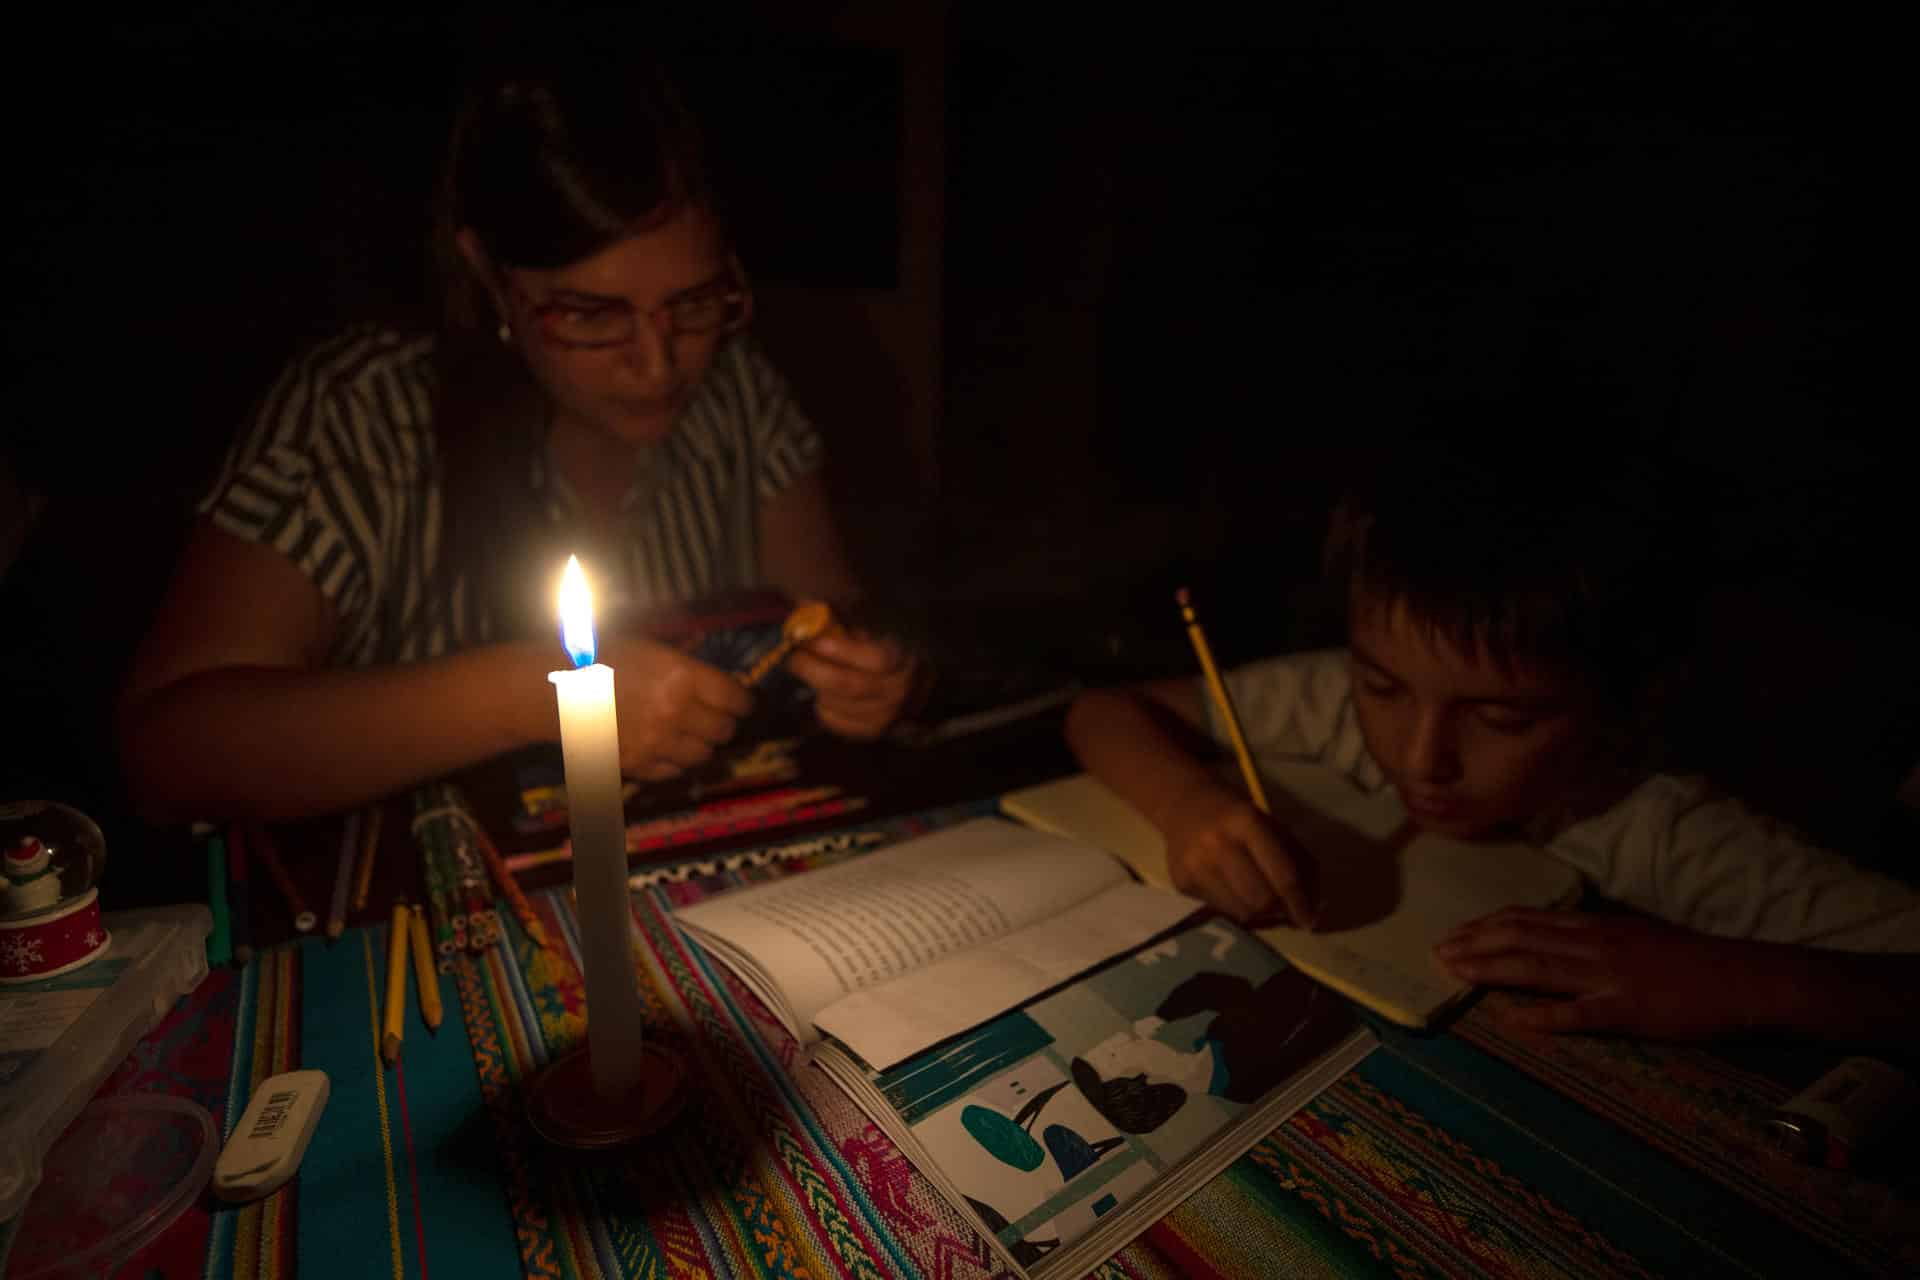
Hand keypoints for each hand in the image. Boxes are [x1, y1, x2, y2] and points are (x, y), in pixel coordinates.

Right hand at [600, 634, 751, 779]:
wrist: (557, 688)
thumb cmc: (605, 658)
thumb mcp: (653, 650)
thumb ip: (689, 670)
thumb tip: (722, 687)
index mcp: (681, 676)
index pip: (734, 699)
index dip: (743, 702)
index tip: (742, 703)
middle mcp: (675, 711)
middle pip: (724, 730)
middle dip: (724, 724)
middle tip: (717, 718)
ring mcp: (657, 741)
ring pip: (703, 755)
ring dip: (702, 745)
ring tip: (691, 734)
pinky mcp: (638, 764)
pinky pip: (674, 771)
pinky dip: (676, 762)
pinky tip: (666, 746)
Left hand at [787, 626, 916, 739]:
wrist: (912, 686)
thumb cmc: (882, 651)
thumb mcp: (871, 633)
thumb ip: (842, 627)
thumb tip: (805, 615)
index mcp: (901, 659)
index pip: (875, 658)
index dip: (841, 649)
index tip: (813, 641)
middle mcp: (897, 691)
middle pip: (848, 684)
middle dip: (813, 669)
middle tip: (794, 658)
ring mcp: (885, 716)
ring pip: (836, 704)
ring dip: (815, 687)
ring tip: (809, 672)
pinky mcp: (871, 732)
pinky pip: (834, 721)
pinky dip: (821, 706)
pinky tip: (823, 693)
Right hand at [1163, 780, 1318, 928]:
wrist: (1183, 803)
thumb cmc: (1236, 815)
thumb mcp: (1272, 825)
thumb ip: (1297, 861)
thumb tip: (1313, 905)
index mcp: (1247, 823)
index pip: (1282, 876)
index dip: (1300, 903)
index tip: (1309, 920)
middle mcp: (1217, 845)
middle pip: (1261, 901)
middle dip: (1279, 912)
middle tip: (1286, 911)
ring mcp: (1195, 866)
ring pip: (1241, 914)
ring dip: (1260, 916)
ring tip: (1263, 903)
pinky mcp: (1180, 882)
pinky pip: (1220, 911)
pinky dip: (1236, 910)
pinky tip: (1237, 894)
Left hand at [1434, 908, 1768, 1039]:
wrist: (1746, 979)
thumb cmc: (1693, 962)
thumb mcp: (1638, 937)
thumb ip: (1597, 939)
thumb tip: (1557, 940)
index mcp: (1597, 927)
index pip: (1529, 919)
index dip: (1486, 925)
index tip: (1455, 932)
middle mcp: (1595, 944)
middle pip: (1521, 937)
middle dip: (1474, 943)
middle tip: (1437, 951)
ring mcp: (1609, 976)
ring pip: (1538, 965)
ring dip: (1491, 968)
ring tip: (1455, 972)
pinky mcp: (1628, 1010)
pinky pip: (1578, 1014)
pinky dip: (1543, 1015)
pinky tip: (1513, 1019)